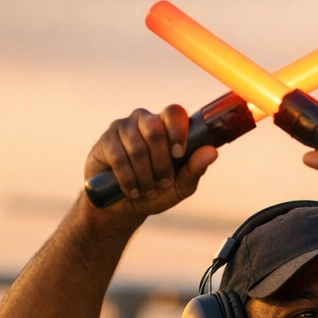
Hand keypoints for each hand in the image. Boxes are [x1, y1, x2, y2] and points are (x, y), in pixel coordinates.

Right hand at [85, 106, 217, 219]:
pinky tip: (132, 190)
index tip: (178, 154)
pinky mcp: (105, 141)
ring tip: (148, 190)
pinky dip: (129, 179)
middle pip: (155, 130)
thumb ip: (196, 168)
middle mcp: (144, 120)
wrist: (125, 204)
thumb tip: (212, 151)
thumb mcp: (181, 185)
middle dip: (161, 162)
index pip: (174, 112)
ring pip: (137, 147)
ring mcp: (122, 128)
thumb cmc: (157, 191)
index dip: (178, 131)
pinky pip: (119, 157)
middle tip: (163, 182)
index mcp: (167, 126)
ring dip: (145, 175)